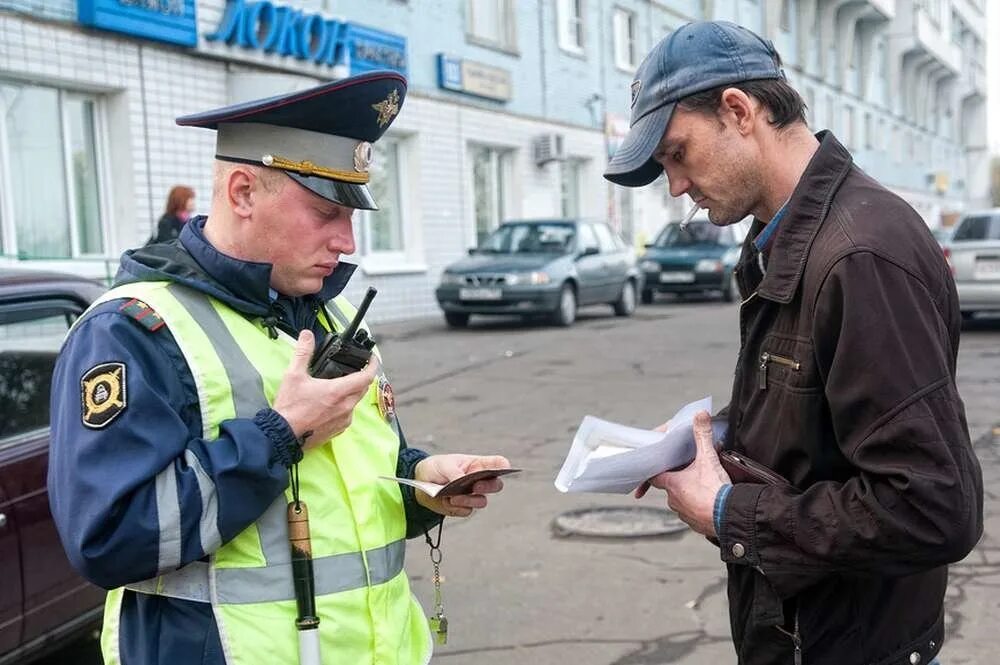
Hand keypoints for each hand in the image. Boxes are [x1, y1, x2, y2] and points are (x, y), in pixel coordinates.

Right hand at [271, 330, 378, 447]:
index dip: (373, 365)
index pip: (366, 377)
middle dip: (361, 377)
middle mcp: (345, 407)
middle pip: (362, 388)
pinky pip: (348, 415)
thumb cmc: (290, 407)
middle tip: (354, 369)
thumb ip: (303, 353)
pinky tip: (330, 403)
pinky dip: (344, 406)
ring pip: (355, 402)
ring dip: (351, 392)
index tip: (372, 358)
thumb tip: (307, 335)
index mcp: (338, 392)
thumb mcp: (294, 375)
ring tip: (338, 386)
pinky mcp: (338, 430)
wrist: (282, 434)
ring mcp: (343, 420)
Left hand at [414, 454, 510, 516]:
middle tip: (476, 486)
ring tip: (454, 497)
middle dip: (489, 487)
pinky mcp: (463, 507)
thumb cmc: (436, 468)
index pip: (497, 464)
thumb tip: (461, 481)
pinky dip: (456, 507)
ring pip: (481, 501)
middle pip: (495, 485)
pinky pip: (466, 511)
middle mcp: (479, 480)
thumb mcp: (444, 465)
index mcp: (478, 465)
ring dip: (469, 500)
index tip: (504, 468)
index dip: (504, 466)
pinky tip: (446, 501)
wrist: (420, 483)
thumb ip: (454, 472)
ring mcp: (472, 495)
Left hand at [637, 411, 729, 536]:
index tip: (658, 465)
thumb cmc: (716, 491)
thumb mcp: (708, 458)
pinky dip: (700, 507)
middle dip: (679, 480)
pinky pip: (694, 513)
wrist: (731, 518)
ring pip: (682, 501)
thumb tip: (700, 415)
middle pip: (670, 487)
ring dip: (689, 494)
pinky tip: (710, 501)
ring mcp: (685, 514)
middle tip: (690, 472)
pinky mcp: (697, 524)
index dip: (656, 469)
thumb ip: (703, 435)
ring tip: (703, 486)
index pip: (654, 476)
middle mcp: (674, 501)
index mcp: (672, 485)